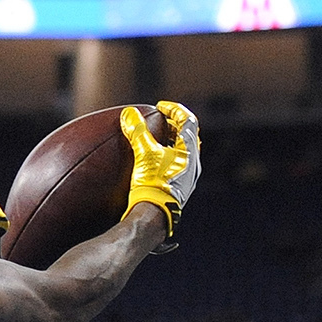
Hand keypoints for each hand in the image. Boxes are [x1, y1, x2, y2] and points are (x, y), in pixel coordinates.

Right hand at [122, 100, 199, 235]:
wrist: (155, 215)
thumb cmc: (154, 183)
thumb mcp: (144, 153)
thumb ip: (138, 131)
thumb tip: (128, 113)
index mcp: (190, 151)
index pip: (188, 121)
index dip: (175, 110)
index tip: (160, 107)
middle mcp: (193, 163)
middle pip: (188, 136)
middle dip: (174, 125)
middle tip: (160, 120)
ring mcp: (188, 178)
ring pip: (184, 152)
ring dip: (171, 142)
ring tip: (156, 139)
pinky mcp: (179, 189)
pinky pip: (177, 166)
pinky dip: (167, 157)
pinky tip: (153, 163)